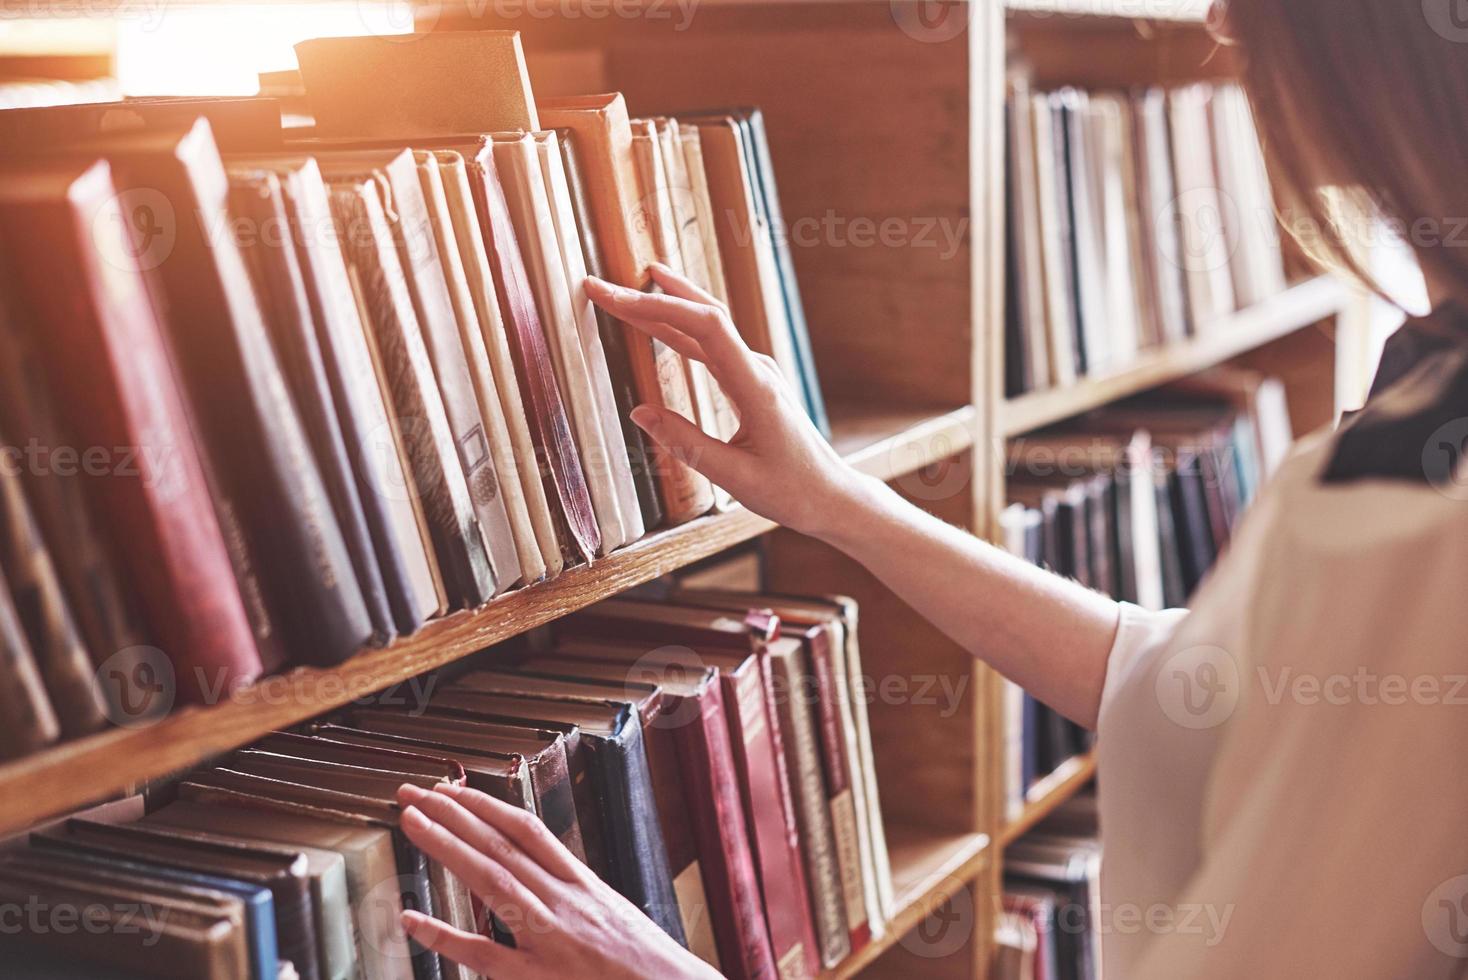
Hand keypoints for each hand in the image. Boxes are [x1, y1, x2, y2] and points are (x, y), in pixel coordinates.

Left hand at [395, 782, 717, 979]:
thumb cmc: (647, 964)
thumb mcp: (614, 913)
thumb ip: (576, 894)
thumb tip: (543, 874)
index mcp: (583, 885)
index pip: (527, 831)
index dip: (487, 805)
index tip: (453, 789)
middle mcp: (564, 902)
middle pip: (501, 845)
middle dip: (454, 813)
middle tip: (413, 791)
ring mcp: (550, 937)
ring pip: (491, 880)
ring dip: (447, 846)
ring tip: (412, 821)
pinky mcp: (538, 978)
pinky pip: (484, 953)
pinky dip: (445, 936)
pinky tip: (411, 919)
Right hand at [585, 263, 869, 539]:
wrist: (831, 496)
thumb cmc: (792, 491)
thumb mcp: (735, 477)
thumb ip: (686, 444)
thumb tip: (639, 413)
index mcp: (756, 387)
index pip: (705, 327)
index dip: (659, 306)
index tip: (616, 298)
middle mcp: (757, 370)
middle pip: (701, 316)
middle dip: (650, 297)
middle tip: (602, 285)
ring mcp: (756, 373)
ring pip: (705, 326)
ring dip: (664, 306)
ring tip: (624, 291)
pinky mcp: (751, 382)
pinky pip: (711, 346)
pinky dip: (679, 330)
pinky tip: (660, 323)